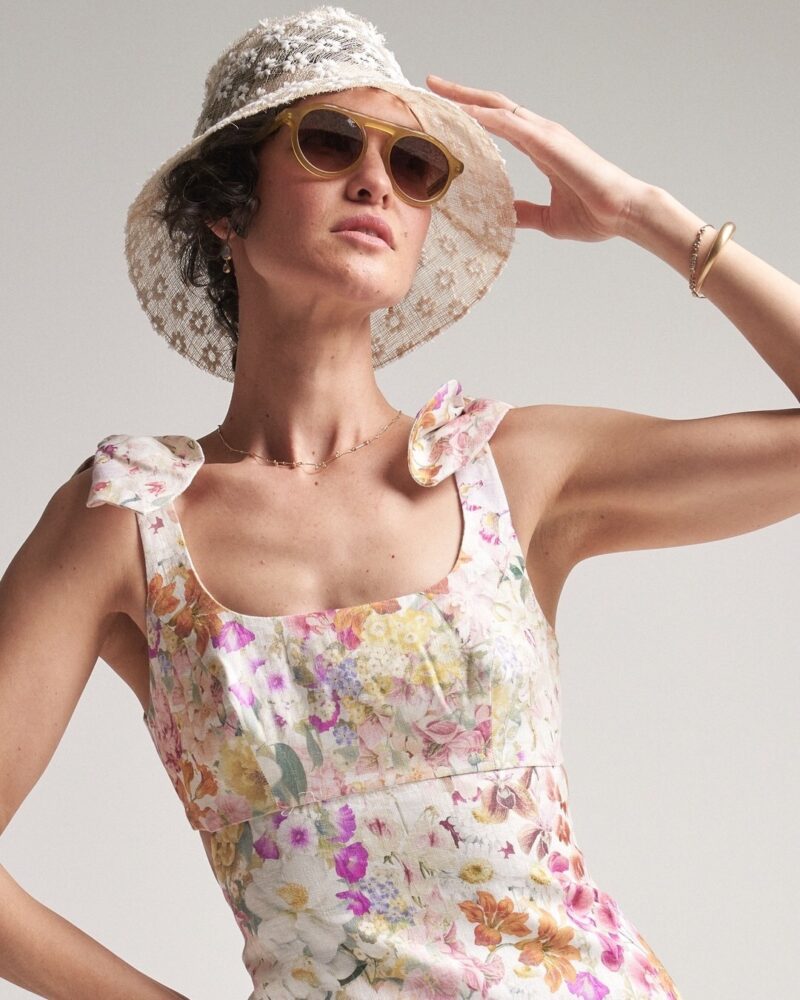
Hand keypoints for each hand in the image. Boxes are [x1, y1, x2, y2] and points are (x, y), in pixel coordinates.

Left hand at [426, 74, 650, 242]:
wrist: (623, 214)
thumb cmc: (596, 214)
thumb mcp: (548, 218)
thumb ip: (527, 212)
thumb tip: (508, 214)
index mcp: (541, 147)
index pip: (499, 122)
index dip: (472, 112)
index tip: (446, 109)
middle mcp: (542, 134)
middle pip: (494, 106)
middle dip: (462, 95)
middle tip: (432, 85)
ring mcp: (546, 135)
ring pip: (499, 108)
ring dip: (467, 99)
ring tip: (438, 92)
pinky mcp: (550, 143)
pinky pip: (511, 124)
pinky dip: (486, 117)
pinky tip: (463, 113)